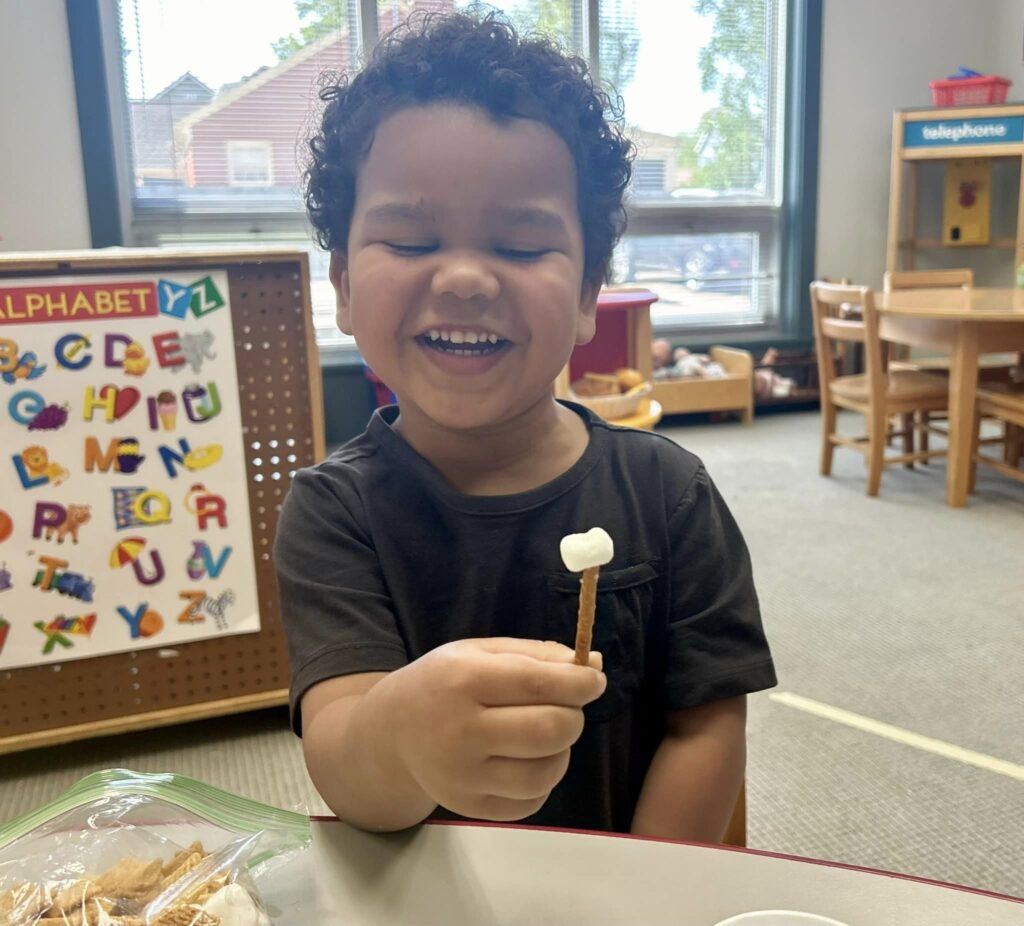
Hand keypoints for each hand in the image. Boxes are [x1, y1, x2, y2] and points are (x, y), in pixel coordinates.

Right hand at [388, 638, 605, 821]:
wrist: (392, 732)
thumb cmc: (444, 682)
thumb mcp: (480, 652)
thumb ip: (537, 655)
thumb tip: (595, 666)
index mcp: (463, 680)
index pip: (537, 683)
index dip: (579, 683)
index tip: (594, 680)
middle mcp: (461, 732)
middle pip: (549, 731)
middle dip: (574, 716)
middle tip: (567, 707)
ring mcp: (463, 777)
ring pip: (546, 772)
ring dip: (562, 750)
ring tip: (545, 734)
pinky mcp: (469, 807)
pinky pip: (531, 801)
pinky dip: (543, 780)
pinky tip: (526, 759)